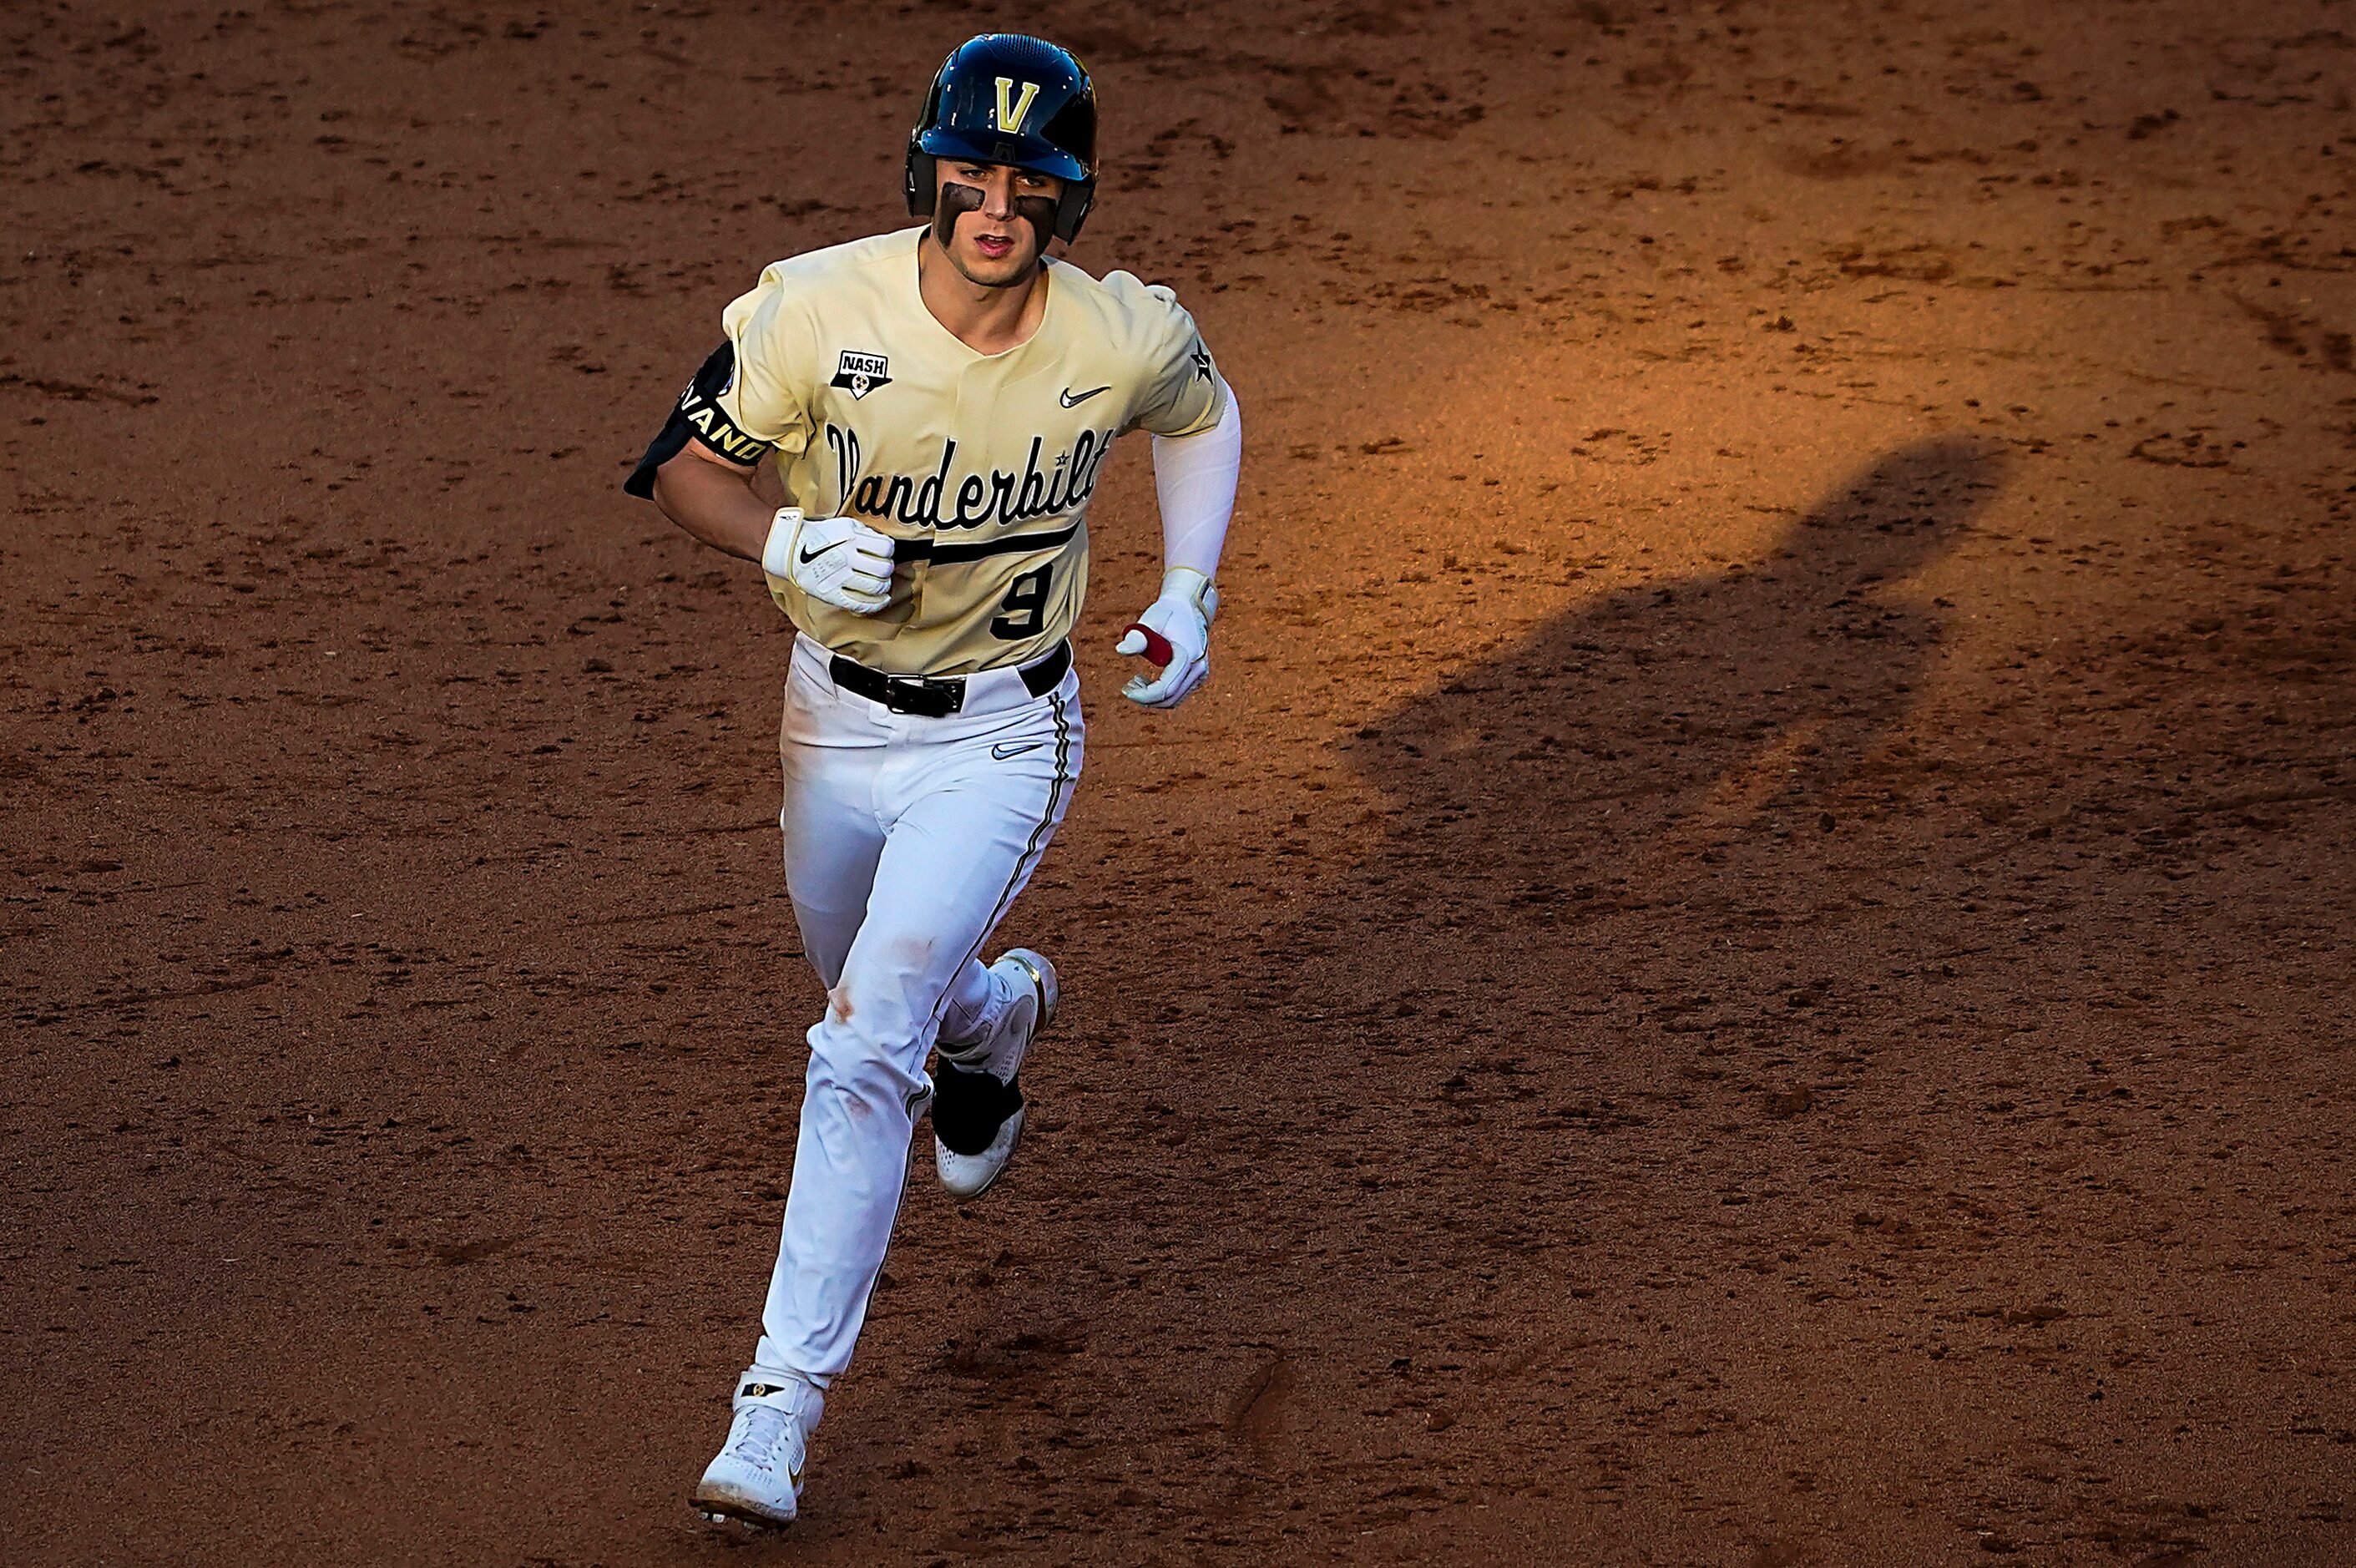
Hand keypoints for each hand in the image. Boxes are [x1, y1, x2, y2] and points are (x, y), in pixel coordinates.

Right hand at [763, 507, 893, 614]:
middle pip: (884, 569)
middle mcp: (846, 557)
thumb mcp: (845, 525)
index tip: (883, 554)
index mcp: (851, 538)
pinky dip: (876, 605)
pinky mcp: (832, 594)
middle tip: (881, 570)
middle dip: (887, 570)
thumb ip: (867, 533)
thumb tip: (886, 546)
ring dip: (883, 587)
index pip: (886, 548)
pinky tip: (881, 601)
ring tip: (880, 584)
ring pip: (876, 588)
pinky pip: (861, 605)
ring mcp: (839, 577)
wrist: (790, 550)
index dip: (888, 551)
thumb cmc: (821, 537)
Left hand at [1115, 566, 1217, 708]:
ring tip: (1135, 682)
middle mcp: (1198, 667)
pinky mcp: (1198, 676)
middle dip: (1145, 698)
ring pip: (1174, 700)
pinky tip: (1146, 682)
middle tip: (1127, 687)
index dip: (1144, 695)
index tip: (1126, 690)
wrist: (1189, 606)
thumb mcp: (1150, 621)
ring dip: (1152, 698)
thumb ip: (1137, 637)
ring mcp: (1200, 674)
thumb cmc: (1167, 613)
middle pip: (1170, 699)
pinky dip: (1161, 694)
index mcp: (1187, 655)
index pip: (1165, 689)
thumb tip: (1121, 650)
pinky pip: (1178, 694)